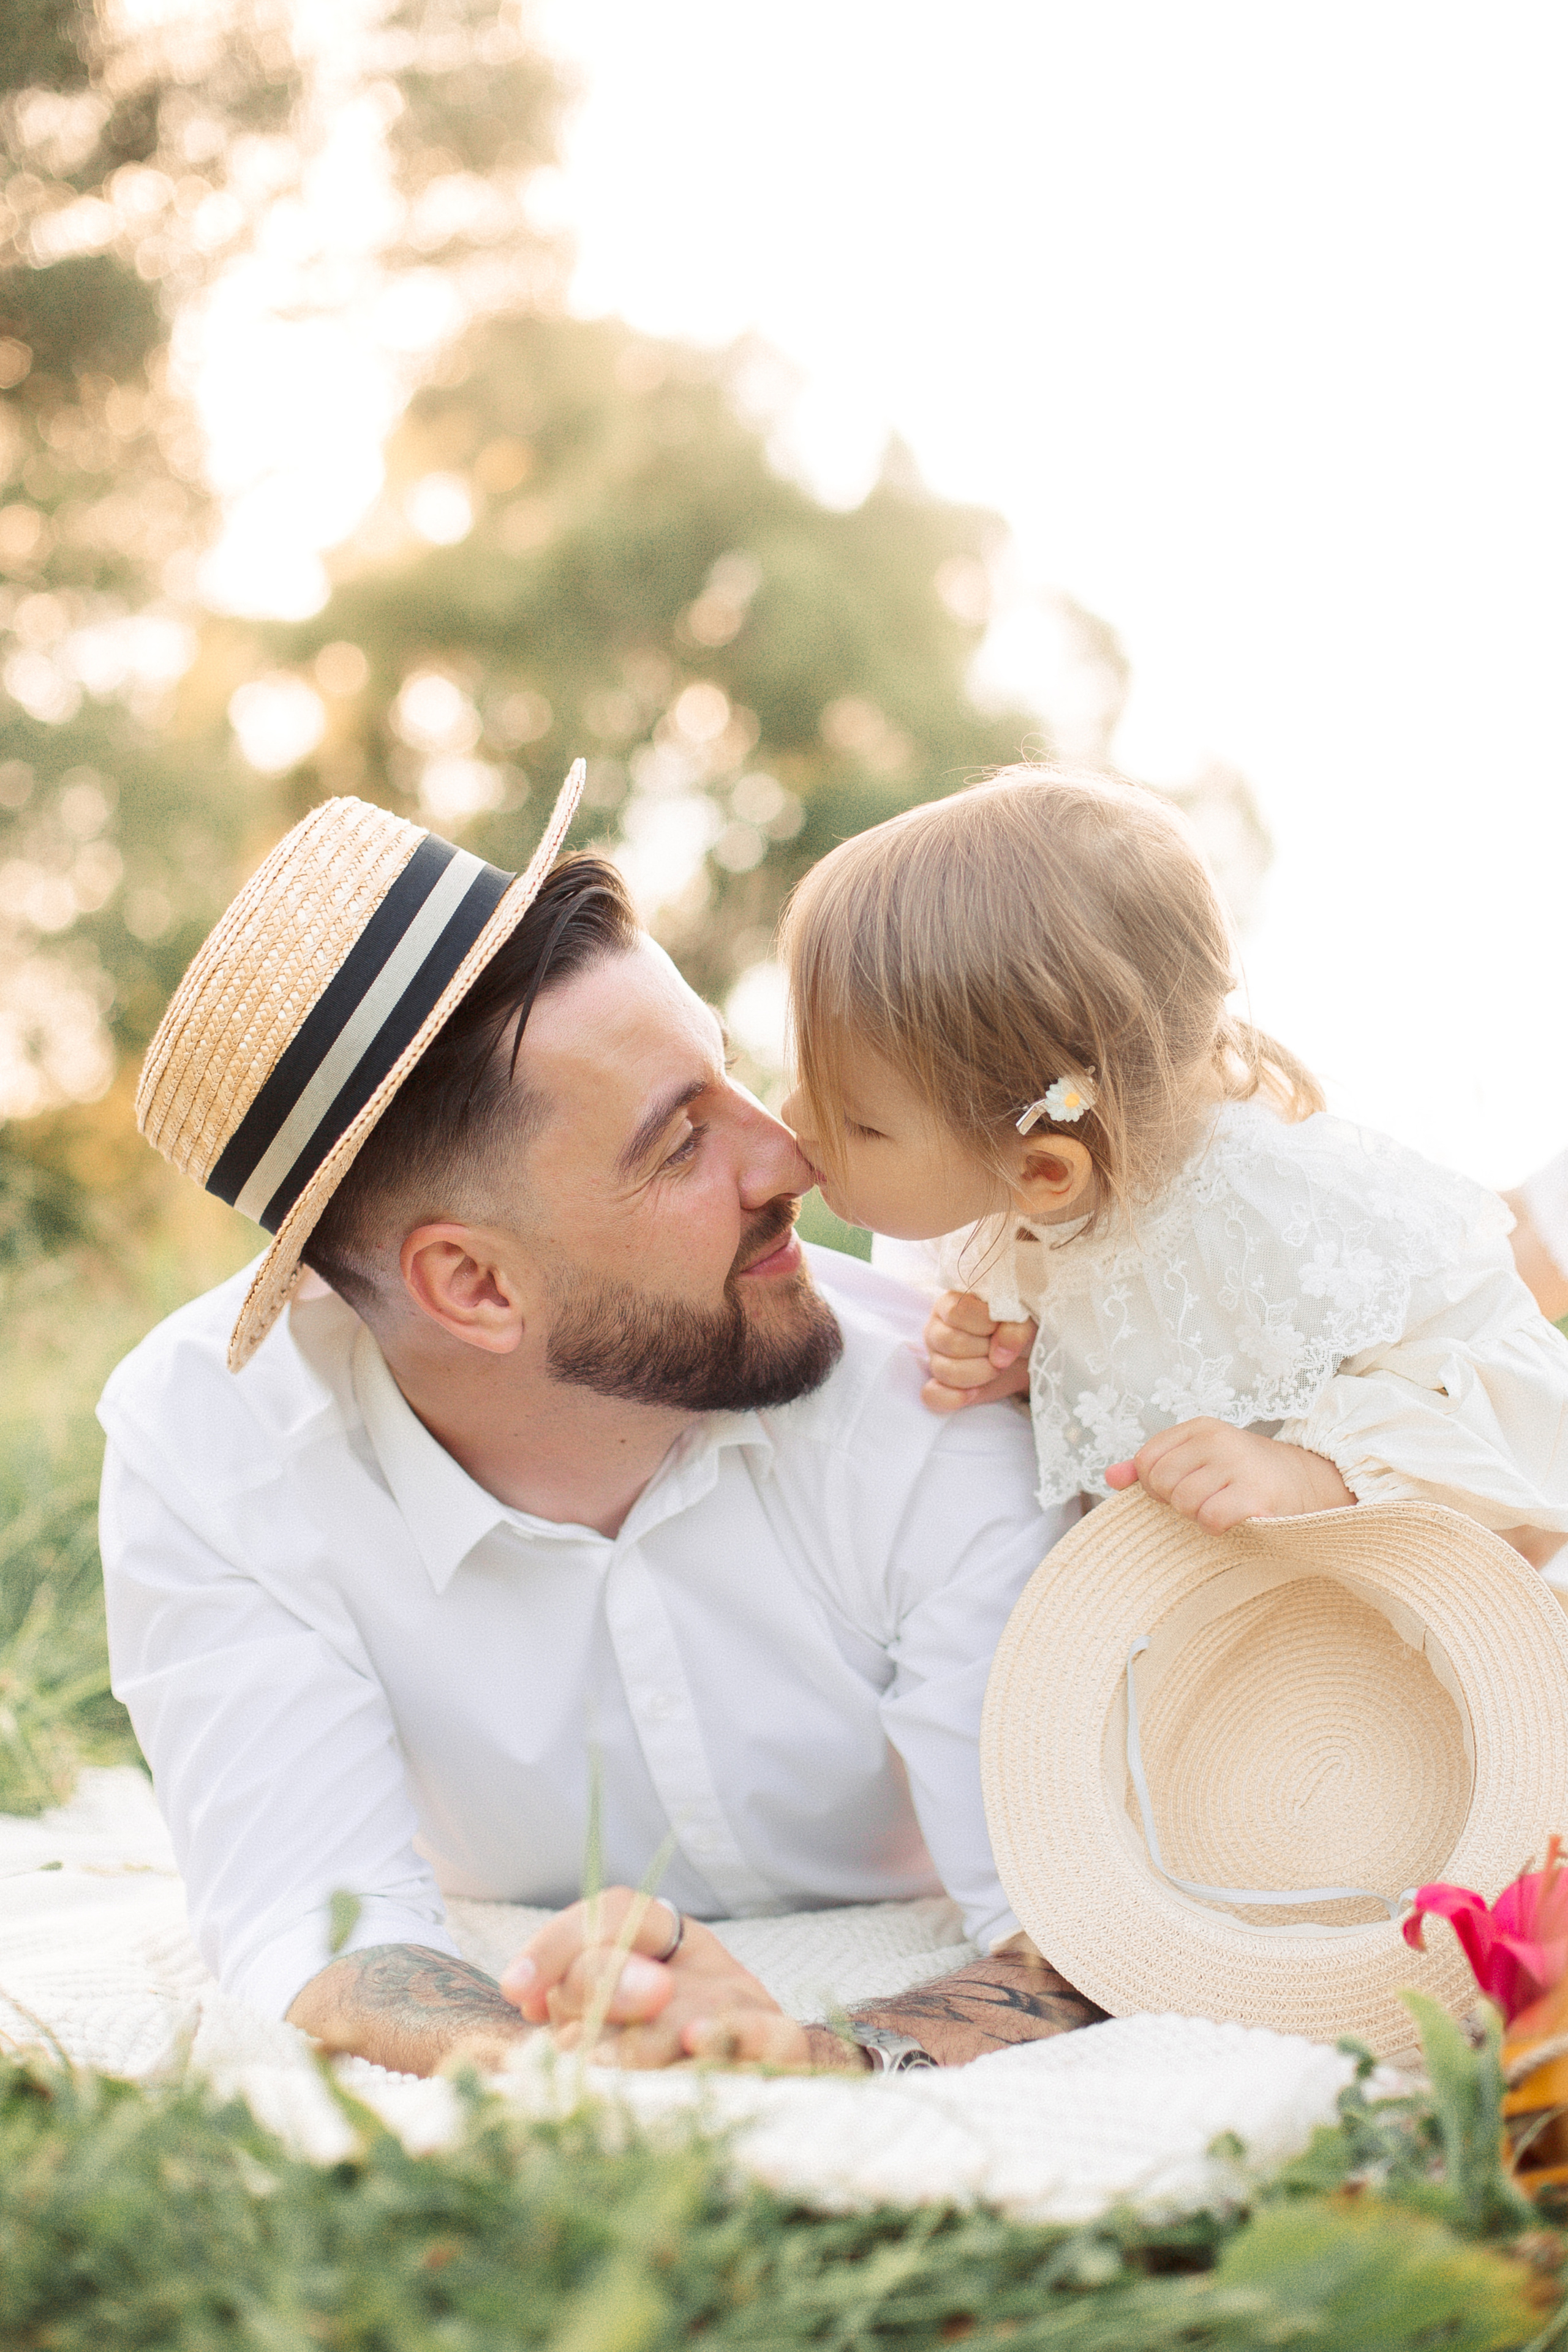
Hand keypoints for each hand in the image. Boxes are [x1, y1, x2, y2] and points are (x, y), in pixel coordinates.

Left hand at [498, 1888, 862, 2070]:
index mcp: (655, 1939)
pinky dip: (731, 2033)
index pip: (610, 1912)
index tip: (518, 1993)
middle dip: (598, 1992)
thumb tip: (534, 2003)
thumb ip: (577, 2006)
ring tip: (605, 2073)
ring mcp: (742, 1995)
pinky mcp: (781, 2040)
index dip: (557, 1945)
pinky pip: (765, 2031)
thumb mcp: (604, 2022)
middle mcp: (698, 1959)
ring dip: (640, 2041)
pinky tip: (698, 2041)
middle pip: (636, 1959)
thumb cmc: (656, 2058)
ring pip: (684, 2006)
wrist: (752, 2087)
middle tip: (573, 2046)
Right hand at [921, 1290, 1036, 1413]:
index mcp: (952, 1303)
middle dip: (986, 1352)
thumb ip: (1015, 1328)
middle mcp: (937, 1328)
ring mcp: (934, 1358)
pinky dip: (953, 1398)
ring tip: (997, 1367)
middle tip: (1003, 1351)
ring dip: (980, 1374)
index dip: (985, 1323)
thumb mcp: (1024, 1320)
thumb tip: (999, 1356)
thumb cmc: (1018, 1329)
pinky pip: (932, 1396)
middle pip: (951, 1343)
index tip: (1003, 1327)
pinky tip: (973, 1393)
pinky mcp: (937, 1385)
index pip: (958, 1311)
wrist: (1024, 1355)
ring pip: (944, 1370)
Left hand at [1105, 1419, 1353, 1531]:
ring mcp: (1238, 1465)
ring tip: (1224, 1506)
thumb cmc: (1246, 1476)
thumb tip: (1110, 1477)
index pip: (1147, 1460)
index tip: (1183, 1488)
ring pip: (1184, 1503)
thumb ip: (1153, 1466)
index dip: (1156, 1485)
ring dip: (1200, 1515)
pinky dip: (1217, 1526)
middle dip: (1177, 1501)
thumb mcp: (1200, 1461)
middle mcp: (1217, 1440)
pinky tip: (1235, 1519)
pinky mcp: (1256, 1494)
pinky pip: (1211, 1518)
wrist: (1311, 1483)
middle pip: (1161, 1483)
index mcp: (1200, 1428)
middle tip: (1207, 1499)